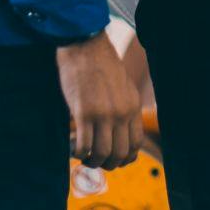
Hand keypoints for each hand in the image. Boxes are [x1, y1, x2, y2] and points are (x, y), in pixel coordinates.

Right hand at [58, 33, 142, 170]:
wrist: (85, 45)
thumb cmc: (101, 64)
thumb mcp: (123, 86)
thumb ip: (124, 108)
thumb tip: (120, 132)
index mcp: (132, 106)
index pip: (136, 144)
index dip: (125, 158)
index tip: (113, 159)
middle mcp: (121, 113)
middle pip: (119, 153)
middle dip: (107, 164)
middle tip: (95, 160)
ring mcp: (103, 114)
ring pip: (102, 153)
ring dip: (91, 161)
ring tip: (83, 157)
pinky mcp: (83, 112)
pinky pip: (84, 145)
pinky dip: (78, 153)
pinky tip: (73, 148)